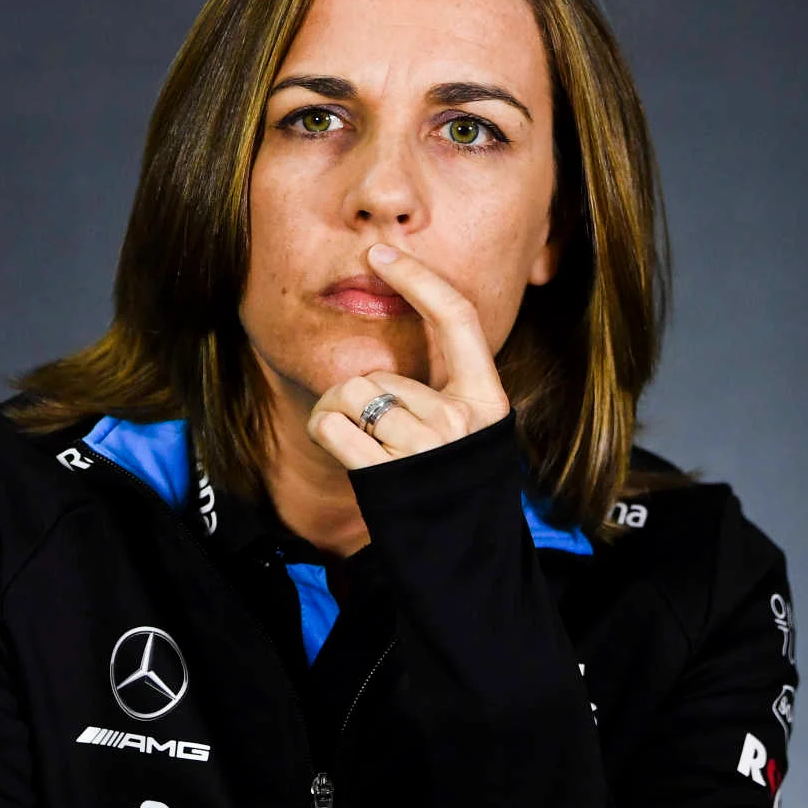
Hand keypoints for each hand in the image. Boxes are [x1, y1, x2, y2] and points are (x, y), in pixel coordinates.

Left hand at [308, 243, 510, 468]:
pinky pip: (331, 424)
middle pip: (382, 372)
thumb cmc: (454, 481)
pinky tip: (339, 446)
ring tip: (362, 443)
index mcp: (486, 397)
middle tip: (376, 432)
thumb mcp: (471, 426)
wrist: (460, 553)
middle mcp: (460, 418)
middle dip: (363, 395)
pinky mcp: (387, 473)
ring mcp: (425, 447)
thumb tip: (400, 314)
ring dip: (338, 412)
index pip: (457, 317)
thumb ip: (448, 382)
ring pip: (353, 394)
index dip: (419, 278)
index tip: (380, 253)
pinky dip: (322, 428)